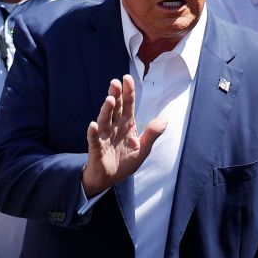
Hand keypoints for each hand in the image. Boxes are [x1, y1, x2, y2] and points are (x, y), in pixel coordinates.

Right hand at [81, 75, 165, 196]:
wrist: (110, 178)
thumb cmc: (125, 161)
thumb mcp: (143, 149)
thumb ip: (152, 134)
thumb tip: (164, 119)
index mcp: (126, 125)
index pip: (128, 105)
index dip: (128, 93)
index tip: (127, 78)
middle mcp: (114, 127)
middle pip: (115, 109)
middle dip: (115, 96)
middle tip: (115, 83)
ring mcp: (104, 136)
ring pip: (104, 120)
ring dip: (106, 110)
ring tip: (109, 99)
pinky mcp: (96, 149)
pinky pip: (94, 140)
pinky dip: (93, 132)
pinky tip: (93, 125)